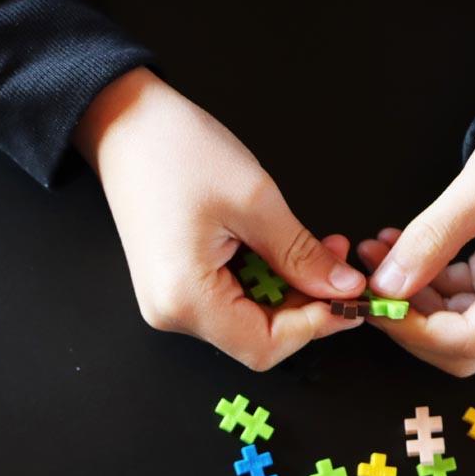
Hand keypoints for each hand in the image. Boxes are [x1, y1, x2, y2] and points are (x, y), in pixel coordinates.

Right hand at [74, 68, 365, 371]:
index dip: (312, 328)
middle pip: (254, 339)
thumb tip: (341, 288)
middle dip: (304, 308)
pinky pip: (228, 302)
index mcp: (185, 299)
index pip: (261, 346)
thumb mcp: (255, 201)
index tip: (348, 299)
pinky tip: (280, 252)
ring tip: (317, 249)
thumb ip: (300, 255)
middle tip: (340, 267)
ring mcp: (170, 302)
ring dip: (286, 293)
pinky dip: (263, 283)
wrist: (125, 129)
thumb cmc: (176, 154)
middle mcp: (172, 313)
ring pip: (245, 322)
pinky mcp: (173, 287)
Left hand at [356, 132, 474, 376]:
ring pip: (452, 321)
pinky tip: (399, 247)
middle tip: (369, 283)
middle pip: (456, 343)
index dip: (413, 330)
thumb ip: (436, 236)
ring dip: (408, 291)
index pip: (465, 342)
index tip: (376, 304)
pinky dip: (426, 277)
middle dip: (405, 314)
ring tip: (376, 253)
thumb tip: (389, 283)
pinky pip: (460, 295)